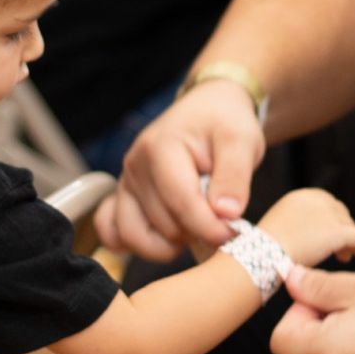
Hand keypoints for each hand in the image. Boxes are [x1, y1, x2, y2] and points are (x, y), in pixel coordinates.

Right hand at [94, 79, 266, 260]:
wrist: (208, 109)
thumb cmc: (224, 123)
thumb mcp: (240, 140)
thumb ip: (235, 176)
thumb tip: (226, 215)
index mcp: (161, 148)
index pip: (182, 203)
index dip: (210, 227)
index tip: (234, 232)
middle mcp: (135, 166)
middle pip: (163, 224)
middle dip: (196, 232)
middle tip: (221, 219)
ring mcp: (126, 183)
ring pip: (136, 237)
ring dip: (170, 243)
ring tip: (197, 226)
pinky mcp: (124, 196)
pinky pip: (113, 233)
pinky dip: (137, 244)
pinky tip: (166, 239)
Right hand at [257, 188, 354, 268]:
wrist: (265, 255)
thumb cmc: (266, 247)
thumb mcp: (280, 223)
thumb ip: (296, 221)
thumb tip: (306, 232)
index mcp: (302, 196)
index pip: (325, 203)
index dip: (329, 219)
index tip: (326, 234)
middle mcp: (318, 200)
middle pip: (339, 212)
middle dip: (339, 228)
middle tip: (338, 247)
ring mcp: (330, 215)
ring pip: (349, 225)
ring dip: (348, 240)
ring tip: (343, 255)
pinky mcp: (339, 232)